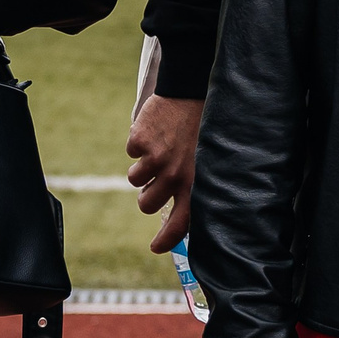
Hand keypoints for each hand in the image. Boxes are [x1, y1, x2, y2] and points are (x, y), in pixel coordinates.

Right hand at [129, 93, 205, 252]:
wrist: (191, 89)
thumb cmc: (203, 126)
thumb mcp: (208, 159)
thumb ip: (192, 184)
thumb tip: (179, 208)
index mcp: (195, 183)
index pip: (180, 223)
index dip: (166, 239)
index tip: (155, 247)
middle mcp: (174, 175)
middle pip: (146, 204)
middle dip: (148, 194)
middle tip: (158, 177)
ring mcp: (156, 159)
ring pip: (134, 180)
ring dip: (142, 168)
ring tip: (160, 147)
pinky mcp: (140, 142)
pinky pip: (130, 152)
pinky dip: (139, 143)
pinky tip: (156, 130)